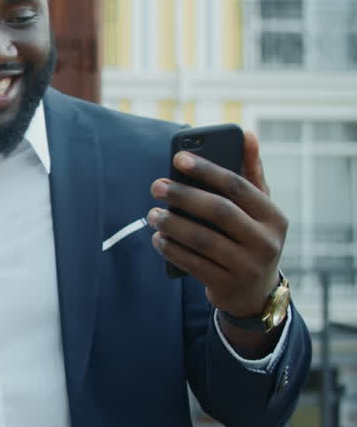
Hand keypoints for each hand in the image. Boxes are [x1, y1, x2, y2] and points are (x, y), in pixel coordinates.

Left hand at [148, 130, 286, 319]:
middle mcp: (266, 241)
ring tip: (152, 214)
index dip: (207, 170)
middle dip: (184, 196)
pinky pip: (194, 264)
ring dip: (173, 225)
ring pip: (204, 240)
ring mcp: (248, 266)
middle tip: (155, 186)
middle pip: (219, 211)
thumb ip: (251, 173)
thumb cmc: (250, 237)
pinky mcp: (228, 285)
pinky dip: (172, 249)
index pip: (238, 186)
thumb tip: (246, 133)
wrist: (255, 293)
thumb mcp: (258, 209)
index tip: (178, 157)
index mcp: (274, 216)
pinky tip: (157, 238)